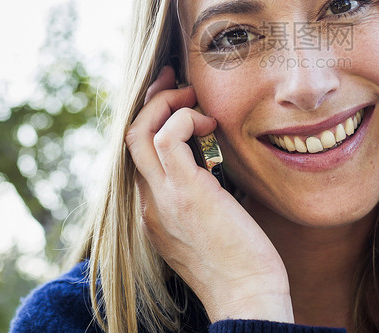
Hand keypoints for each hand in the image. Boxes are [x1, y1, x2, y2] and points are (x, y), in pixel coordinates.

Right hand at [126, 66, 293, 322]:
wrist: (247, 297)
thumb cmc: (242, 264)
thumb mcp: (214, 224)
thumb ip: (204, 195)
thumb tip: (216, 164)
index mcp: (155, 212)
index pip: (139, 155)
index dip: (152, 120)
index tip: (174, 97)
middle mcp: (150, 204)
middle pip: (131, 137)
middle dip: (151, 102)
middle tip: (176, 80)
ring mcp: (162, 198)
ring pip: (140, 132)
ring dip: (166, 105)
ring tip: (194, 99)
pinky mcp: (184, 192)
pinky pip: (167, 138)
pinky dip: (185, 118)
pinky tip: (210, 123)